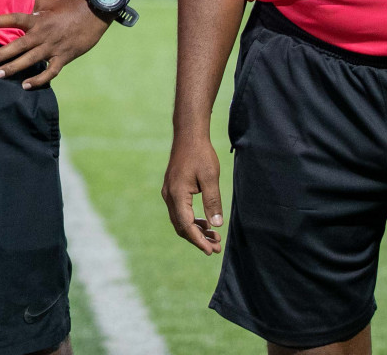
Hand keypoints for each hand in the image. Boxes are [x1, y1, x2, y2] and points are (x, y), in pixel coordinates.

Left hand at [0, 0, 108, 88]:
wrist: (95, 12)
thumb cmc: (70, 5)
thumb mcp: (49, 2)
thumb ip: (32, 5)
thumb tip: (18, 5)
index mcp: (38, 19)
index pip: (14, 19)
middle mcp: (43, 34)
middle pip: (17, 45)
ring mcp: (53, 47)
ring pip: (30, 60)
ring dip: (13, 68)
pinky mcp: (64, 57)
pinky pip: (50, 71)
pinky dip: (38, 80)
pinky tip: (25, 86)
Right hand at [163, 132, 222, 253]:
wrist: (188, 135)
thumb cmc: (200, 154)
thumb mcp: (210, 177)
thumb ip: (213, 201)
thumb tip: (216, 225)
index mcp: (177, 194)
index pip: (186, 225)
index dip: (198, 240)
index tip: (211, 251)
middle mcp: (169, 196)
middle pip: (181, 226)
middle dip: (198, 239)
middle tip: (217, 247)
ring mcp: (169, 192)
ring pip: (180, 220)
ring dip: (195, 231)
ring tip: (214, 237)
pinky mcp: (172, 189)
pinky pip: (179, 211)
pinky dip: (191, 220)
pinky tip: (205, 223)